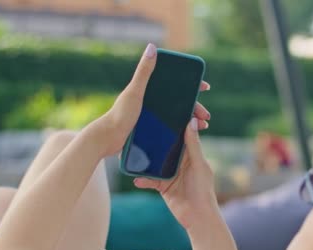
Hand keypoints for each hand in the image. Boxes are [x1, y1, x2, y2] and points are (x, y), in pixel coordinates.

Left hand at [91, 43, 210, 156]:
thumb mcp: (135, 92)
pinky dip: (181, 129)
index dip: (191, 84)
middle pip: (179, 101)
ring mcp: (149, 115)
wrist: (107, 139)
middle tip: (206, 116)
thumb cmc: (119, 115)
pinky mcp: (148, 128)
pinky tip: (188, 136)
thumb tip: (152, 47)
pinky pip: (169, 126)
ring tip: (202, 128)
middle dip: (195, 107)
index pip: (174, 82)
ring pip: (176, 115)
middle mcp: (150, 100)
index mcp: (148, 88)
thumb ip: (144, 72)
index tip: (205, 87)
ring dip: (190, 119)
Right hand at [133, 117, 217, 229]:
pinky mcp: (162, 186)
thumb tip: (191, 121)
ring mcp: (170, 174)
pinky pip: (149, 179)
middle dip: (154, 141)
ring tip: (131, 153)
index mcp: (191, 154)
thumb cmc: (203, 189)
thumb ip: (193, 144)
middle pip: (165, 148)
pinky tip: (136, 178)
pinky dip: (143, 179)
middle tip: (139, 130)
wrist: (198, 216)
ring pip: (154, 163)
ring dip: (145, 160)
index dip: (173, 125)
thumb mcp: (198, 164)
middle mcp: (180, 162)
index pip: (181, 135)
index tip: (161, 112)